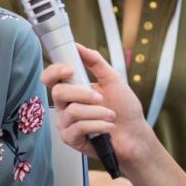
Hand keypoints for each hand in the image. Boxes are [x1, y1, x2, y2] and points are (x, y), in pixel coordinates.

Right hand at [41, 44, 152, 165]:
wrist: (134, 135)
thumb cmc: (124, 110)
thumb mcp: (112, 80)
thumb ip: (95, 62)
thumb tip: (79, 47)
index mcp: (72, 90)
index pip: (51, 78)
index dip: (55, 71)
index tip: (71, 69)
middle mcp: (65, 106)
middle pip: (58, 92)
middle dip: (84, 94)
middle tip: (101, 98)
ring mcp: (66, 123)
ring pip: (72, 111)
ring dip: (97, 112)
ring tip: (110, 116)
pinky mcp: (70, 138)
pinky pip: (78, 127)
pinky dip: (98, 125)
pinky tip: (108, 128)